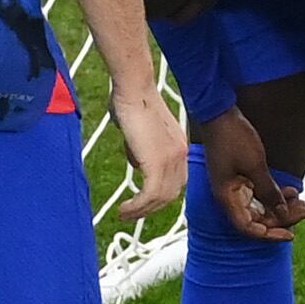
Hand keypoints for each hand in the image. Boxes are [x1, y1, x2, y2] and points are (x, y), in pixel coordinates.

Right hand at [101, 79, 188, 224]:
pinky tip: (124, 210)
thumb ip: (140, 147)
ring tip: (125, 215)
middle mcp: (180, 155)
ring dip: (142, 211)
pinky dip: (137, 207)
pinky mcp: (157, 164)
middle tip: (133, 214)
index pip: (176, 180)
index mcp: (179, 146)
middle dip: (152, 207)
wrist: (134, 88)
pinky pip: (149, 195)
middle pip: (171, 193)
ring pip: (160, 198)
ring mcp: (171, 160)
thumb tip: (136, 161)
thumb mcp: (140, 130)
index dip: (162, 194)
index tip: (145, 201)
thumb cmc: (131, 100)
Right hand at [196, 106, 304, 242]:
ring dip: (280, 206)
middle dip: (281, 218)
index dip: (269, 234)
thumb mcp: (255, 165)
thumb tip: (281, 212)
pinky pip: (259, 194)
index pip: (248, 228)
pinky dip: (274, 194)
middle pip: (257, 219)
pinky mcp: (240, 177)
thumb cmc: (233, 137)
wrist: (219, 112)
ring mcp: (235, 187)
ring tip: (302, 202)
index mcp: (227, 197)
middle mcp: (229, 196)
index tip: (290, 235)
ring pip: (260, 207)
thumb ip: (268, 191)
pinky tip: (291, 192)